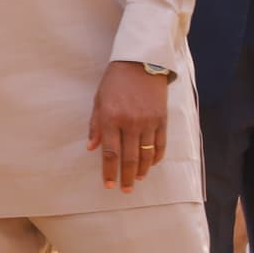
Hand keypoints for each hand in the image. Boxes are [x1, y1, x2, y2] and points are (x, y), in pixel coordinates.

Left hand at [86, 61, 170, 190]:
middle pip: (130, 158)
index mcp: (111, 119)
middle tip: (125, 190)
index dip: (109, 171)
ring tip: (138, 179)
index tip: (109, 184)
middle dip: (127, 177)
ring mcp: (148, 122)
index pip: (110, 153)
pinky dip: (156, 157)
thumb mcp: (99, 101)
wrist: (140, 63)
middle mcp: (130, 123)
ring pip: (146, 154)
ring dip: (142, 170)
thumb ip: (95, 126)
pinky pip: (160, 144)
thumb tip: (91, 148)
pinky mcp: (162, 119)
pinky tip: (151, 165)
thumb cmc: (115, 82)